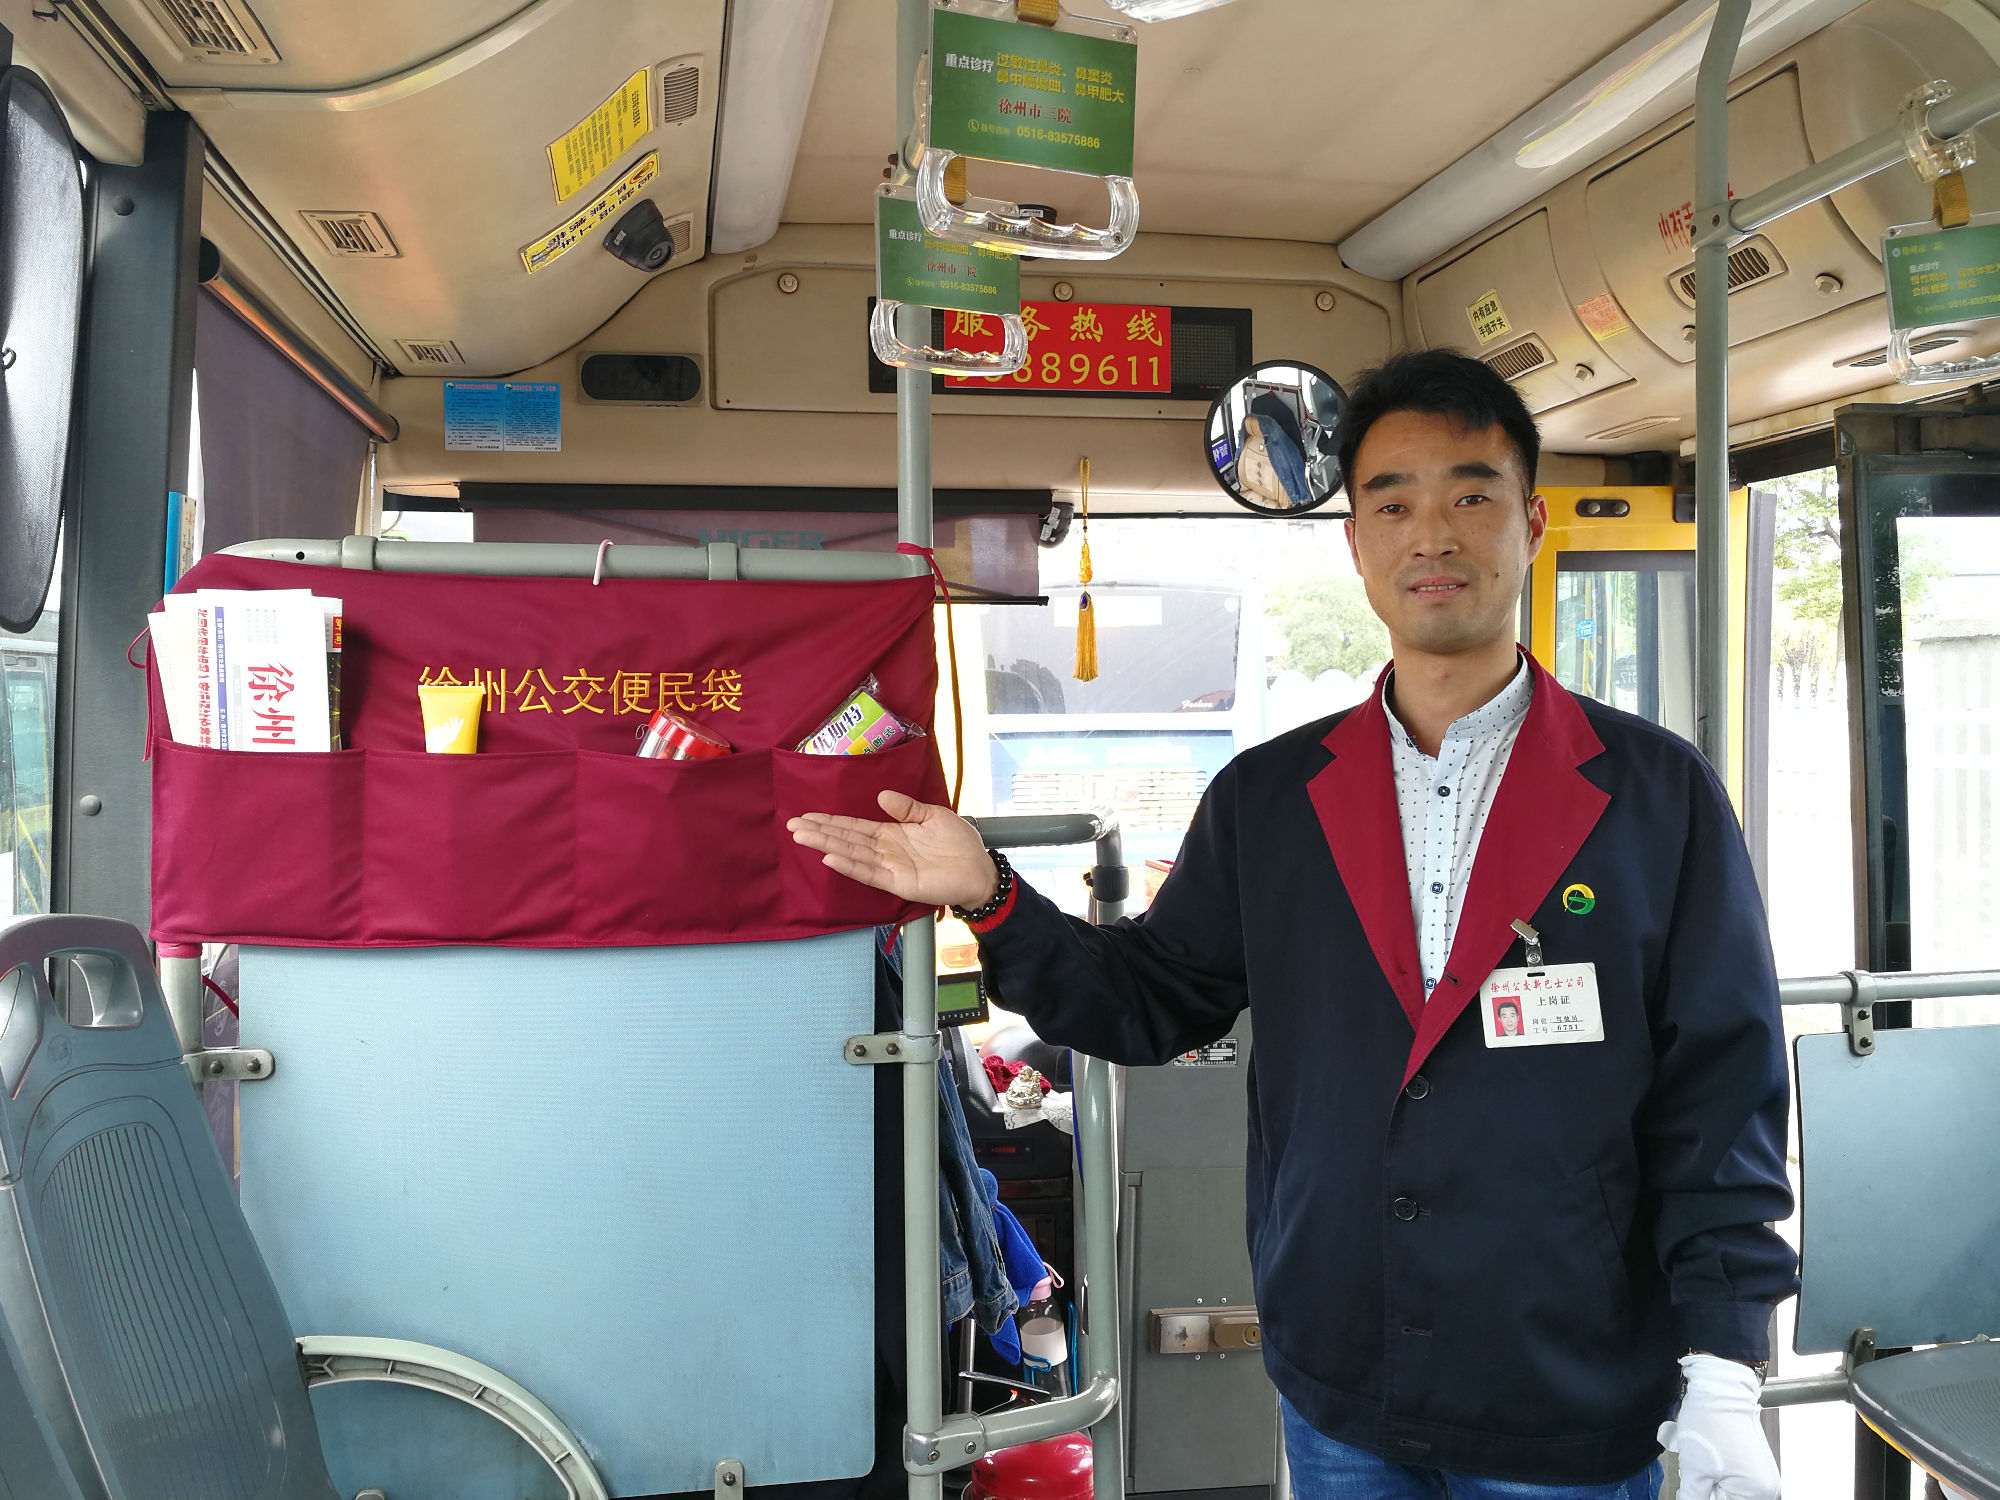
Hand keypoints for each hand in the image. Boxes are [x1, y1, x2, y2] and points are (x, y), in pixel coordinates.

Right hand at [787, 791, 997, 909]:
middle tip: (792, 825)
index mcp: (891, 833)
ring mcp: (889, 867)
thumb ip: (906, 807)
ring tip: (803, 837)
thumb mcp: (932, 815)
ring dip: (826, 846)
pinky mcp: (898, 882)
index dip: (831, 821)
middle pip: (846, 839)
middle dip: (819, 832)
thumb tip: (880, 796)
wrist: (979, 869)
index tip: (807, 815)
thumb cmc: (959, 843)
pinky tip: (830, 859)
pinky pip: (869, 873)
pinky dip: (850, 866)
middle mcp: (885, 850)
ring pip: (851, 854)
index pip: (854, 826)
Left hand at [1658, 1353, 1780, 1499]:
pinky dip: (1712, 1473)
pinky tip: (1702, 1459)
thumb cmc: (1711, 1421)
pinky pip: (1728, 1479)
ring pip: (1724, 1490)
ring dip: (1706, 1483)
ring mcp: (1758, 1474)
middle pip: (1725, 1499)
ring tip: (1697, 1462)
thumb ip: (1693, 1496)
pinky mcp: (1749, 1463)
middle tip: (1693, 1473)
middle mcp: (1764, 1487)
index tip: (1691, 1486)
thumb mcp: (1694, 1468)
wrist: (1719, 1388)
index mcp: (1756, 1492)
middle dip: (1705, 1490)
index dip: (1701, 1496)